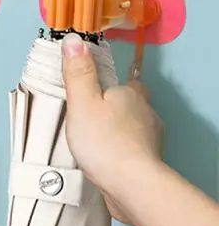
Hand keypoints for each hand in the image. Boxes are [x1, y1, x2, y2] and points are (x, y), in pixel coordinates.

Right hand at [61, 33, 164, 223]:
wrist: (132, 186)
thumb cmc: (104, 141)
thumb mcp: (82, 102)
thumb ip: (77, 72)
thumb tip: (74, 40)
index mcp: (132, 94)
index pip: (126, 82)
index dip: (110, 85)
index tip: (93, 92)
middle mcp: (147, 113)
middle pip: (131, 104)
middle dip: (114, 109)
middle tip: (89, 116)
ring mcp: (151, 139)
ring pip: (133, 128)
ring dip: (117, 131)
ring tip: (93, 140)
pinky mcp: (149, 162)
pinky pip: (133, 150)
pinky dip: (121, 151)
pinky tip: (105, 160)